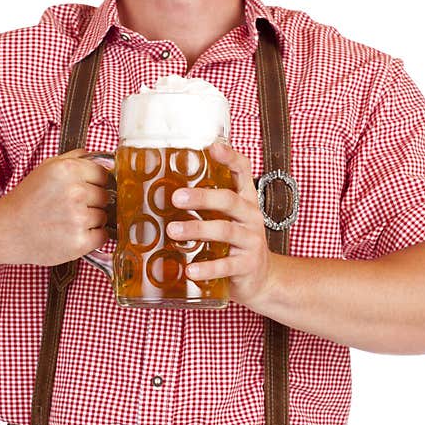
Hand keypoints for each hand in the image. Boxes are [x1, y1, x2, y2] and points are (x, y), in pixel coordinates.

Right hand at [0, 148, 110, 265]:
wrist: (7, 230)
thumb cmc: (27, 200)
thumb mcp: (46, 168)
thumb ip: (75, 159)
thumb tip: (104, 158)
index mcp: (68, 170)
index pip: (103, 174)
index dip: (95, 183)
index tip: (84, 190)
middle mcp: (75, 192)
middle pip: (105, 196)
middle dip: (92, 202)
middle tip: (70, 207)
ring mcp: (78, 218)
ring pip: (104, 216)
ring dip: (91, 220)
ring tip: (68, 221)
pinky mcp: (79, 241)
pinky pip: (102, 236)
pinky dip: (92, 237)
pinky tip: (73, 233)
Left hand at [166, 141, 275, 308]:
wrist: (261, 278)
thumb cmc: (236, 243)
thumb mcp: (228, 218)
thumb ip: (207, 204)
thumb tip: (164, 190)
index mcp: (245, 200)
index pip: (243, 171)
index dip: (230, 157)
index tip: (213, 147)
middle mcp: (251, 216)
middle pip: (229, 200)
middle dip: (202, 197)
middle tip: (176, 198)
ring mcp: (251, 241)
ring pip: (225, 230)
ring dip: (198, 229)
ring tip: (173, 231)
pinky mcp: (247, 265)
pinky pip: (226, 265)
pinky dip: (207, 268)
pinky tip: (190, 270)